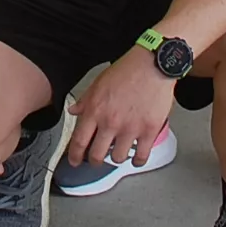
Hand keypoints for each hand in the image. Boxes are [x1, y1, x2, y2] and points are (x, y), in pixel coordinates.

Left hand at [67, 48, 176, 170]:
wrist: (152, 65)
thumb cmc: (127, 71)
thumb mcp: (98, 83)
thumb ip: (85, 100)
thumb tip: (73, 111)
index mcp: (95, 110)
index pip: (78, 141)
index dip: (73, 156)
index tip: (74, 160)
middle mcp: (110, 122)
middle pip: (96, 155)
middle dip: (94, 161)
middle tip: (96, 160)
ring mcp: (130, 129)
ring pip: (117, 158)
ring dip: (115, 158)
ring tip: (117, 153)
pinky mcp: (149, 131)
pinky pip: (140, 156)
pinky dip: (136, 161)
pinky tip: (135, 158)